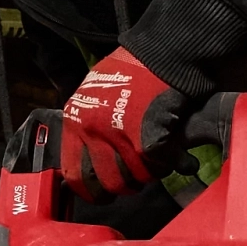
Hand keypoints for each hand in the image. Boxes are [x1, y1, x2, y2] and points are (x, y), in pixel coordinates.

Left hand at [57, 47, 184, 199]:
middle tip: (135, 179)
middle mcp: (92, 131)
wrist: (162, 52)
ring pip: (135, 178)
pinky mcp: (147, 139)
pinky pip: (156, 166)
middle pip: (108, 183)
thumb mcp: (92, 93)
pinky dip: (167, 164)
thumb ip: (87, 125)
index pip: (74, 175)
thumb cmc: (130, 70)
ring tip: (155, 162)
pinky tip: (171, 154)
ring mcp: (119, 136)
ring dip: (148, 175)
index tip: (102, 193)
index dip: (90, 190)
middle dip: (124, 187)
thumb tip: (89, 158)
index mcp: (76, 121)